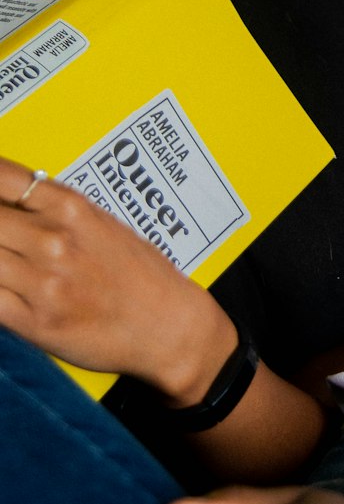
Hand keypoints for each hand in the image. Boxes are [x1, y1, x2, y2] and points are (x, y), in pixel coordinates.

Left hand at [0, 156, 231, 397]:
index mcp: (71, 208)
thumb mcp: (100, 222)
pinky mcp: (34, 322)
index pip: (4, 178)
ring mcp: (42, 282)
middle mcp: (54, 240)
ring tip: (3, 257)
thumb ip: (51, 209)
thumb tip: (5, 199)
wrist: (167, 325)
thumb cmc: (138, 273)